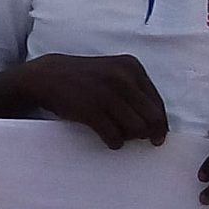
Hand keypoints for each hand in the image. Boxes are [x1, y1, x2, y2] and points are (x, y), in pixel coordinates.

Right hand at [16, 54, 169, 149]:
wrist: (47, 76)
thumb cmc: (85, 79)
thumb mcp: (113, 72)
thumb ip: (134, 90)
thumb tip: (155, 122)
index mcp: (131, 67)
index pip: (157, 101)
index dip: (161, 122)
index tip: (159, 136)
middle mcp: (121, 78)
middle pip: (150, 116)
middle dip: (149, 132)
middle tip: (143, 140)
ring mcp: (105, 93)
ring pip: (135, 127)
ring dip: (131, 137)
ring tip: (122, 136)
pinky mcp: (90, 109)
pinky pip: (114, 134)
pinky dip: (115, 142)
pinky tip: (111, 140)